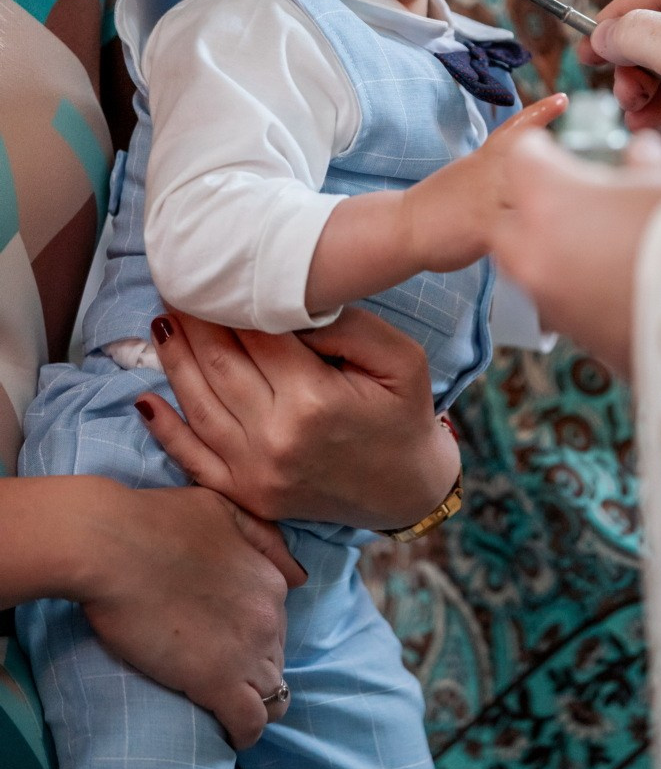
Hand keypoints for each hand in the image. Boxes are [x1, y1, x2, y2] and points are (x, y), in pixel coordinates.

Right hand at [76, 480, 302, 749]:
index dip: (255, 635)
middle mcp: (268, 616)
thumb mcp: (224, 509)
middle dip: (257, 669)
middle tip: (222, 673)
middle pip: (277, 658)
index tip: (230, 641)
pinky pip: (249, 722)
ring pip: (273, 695)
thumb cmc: (156, 521)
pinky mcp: (217, 683)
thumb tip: (298, 575)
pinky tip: (228, 733)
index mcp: (269, 579)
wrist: (112, 544)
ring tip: (230, 708)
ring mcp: (247, 651)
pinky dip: (244, 732)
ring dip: (256, 704)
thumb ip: (264, 538)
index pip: (278, 622)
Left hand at [136, 307, 459, 530]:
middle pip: (219, 365)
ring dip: (174, 361)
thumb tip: (292, 305)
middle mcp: (276, 438)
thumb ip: (348, 326)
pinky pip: (195, 461)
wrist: (407, 489)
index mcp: (313, 399)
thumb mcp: (400, 358)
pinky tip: (145, 401)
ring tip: (160, 323)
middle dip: (193, 322)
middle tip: (175, 284)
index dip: (230, 302)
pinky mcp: (248, 496)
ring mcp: (256, 473)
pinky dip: (166, 431)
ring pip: (200, 406)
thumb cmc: (404, 413)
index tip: (212, 273)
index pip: (256, 336)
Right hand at [403, 92, 567, 271]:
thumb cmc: (436, 207)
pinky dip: (535, 239)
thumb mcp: (466, 177)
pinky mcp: (483, 227)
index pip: (514, 130)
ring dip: (552, 206)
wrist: (403, 226)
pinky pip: (519, 231)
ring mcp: (487, 199)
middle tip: (587, 172)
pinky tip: (549, 250)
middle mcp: (488, 174)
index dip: (540, 114)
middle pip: (531, 163)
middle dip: (560, 171)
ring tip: (576, 215)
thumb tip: (522, 180)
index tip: (564, 99)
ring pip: (530, 195)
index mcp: (483, 160)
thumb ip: (496, 175)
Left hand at [491, 129, 660, 377]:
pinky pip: (560, 305)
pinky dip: (576, 291)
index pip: (521, 160)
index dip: (543, 154)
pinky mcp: (576, 338)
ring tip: (600, 245)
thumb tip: (642, 154)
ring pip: (527, 268)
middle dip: (533, 209)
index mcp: (550, 197)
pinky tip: (616, 283)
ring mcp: (551, 300)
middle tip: (576, 202)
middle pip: (507, 220)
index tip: (561, 155)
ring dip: (551, 253)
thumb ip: (648, 165)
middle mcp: (535, 250)